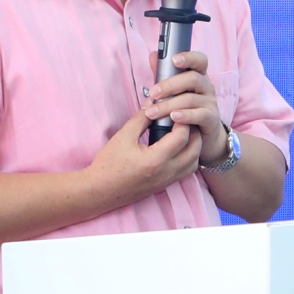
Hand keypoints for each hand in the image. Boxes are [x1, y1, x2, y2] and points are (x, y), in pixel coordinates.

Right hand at [86, 87, 204, 202]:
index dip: (183, 120)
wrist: (98, 191)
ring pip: (194, 162)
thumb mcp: (123, 137)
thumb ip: (141, 118)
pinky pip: (186, 171)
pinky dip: (188, 158)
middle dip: (194, 132)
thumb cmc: (108, 164)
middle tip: (184, 119)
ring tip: (182, 133)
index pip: (182, 136)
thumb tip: (153, 102)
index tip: (177, 110)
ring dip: (194, 146)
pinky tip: (177, 148)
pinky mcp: (164, 186)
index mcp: (155, 160)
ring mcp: (167, 181)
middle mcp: (166, 172)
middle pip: (195, 149)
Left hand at [145, 51, 229, 165]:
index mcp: (198, 76)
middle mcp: (207, 87)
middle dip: (170, 85)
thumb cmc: (186, 110)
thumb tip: (154, 55)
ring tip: (152, 112)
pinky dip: (186, 115)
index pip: (200, 60)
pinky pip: (200, 115)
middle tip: (153, 93)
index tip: (173, 59)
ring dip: (169, 105)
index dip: (188, 57)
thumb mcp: (174, 91)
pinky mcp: (211, 119)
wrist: (203, 137)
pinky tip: (173, 118)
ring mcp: (210, 103)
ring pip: (191, 99)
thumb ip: (164, 74)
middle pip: (193, 78)